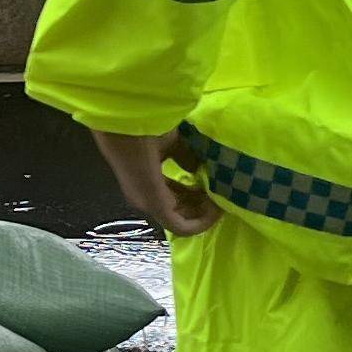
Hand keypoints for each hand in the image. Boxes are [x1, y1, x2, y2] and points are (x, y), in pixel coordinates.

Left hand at [89, 128, 217, 237]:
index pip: (174, 196)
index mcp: (146, 182)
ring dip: (203, 214)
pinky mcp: (157, 208)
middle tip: (221, 196)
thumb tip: (200, 168)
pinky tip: (216, 209)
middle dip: (202, 207)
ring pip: (181, 221)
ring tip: (220, 200)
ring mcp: (150, 205)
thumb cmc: (147, 129)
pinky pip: (182, 226)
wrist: (130, 125)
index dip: (196, 194)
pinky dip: (201, 222)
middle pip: (180, 212)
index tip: (214, 187)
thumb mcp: (172, 143)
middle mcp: (145, 198)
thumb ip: (186, 158)